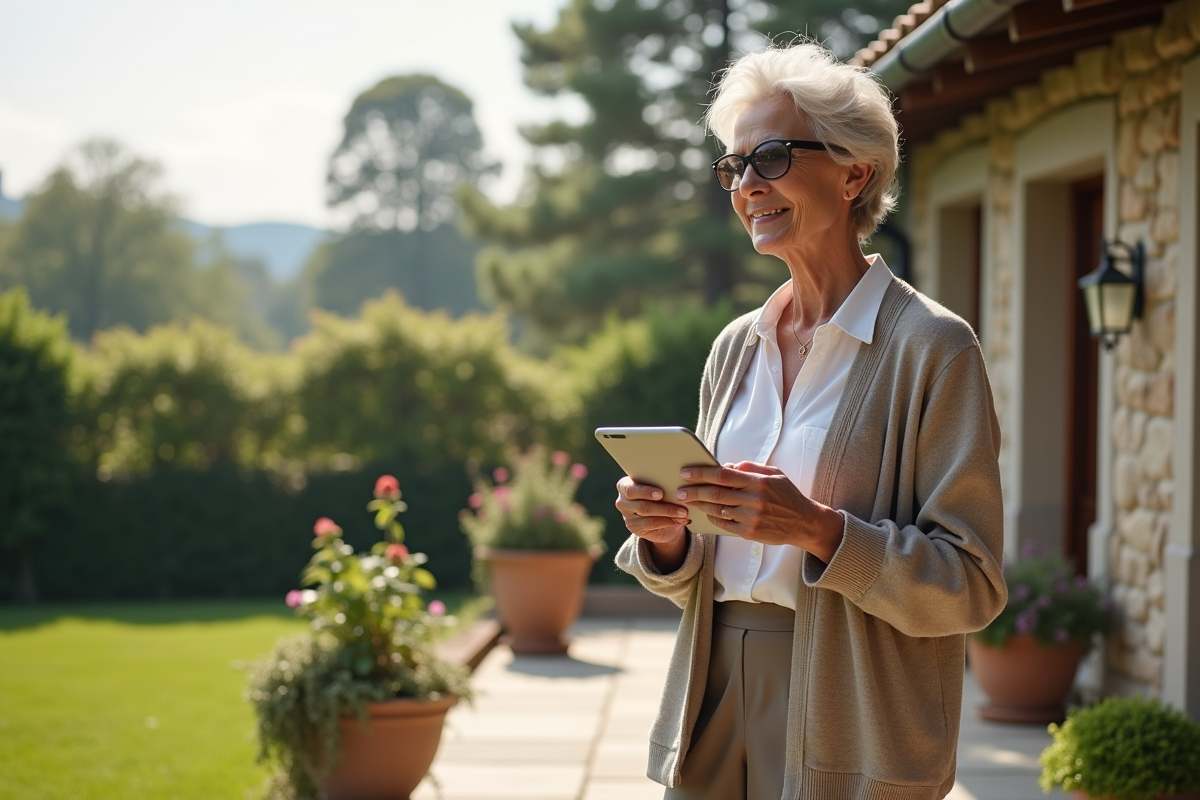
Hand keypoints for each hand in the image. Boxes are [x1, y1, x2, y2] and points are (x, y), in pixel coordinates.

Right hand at [615, 476, 688, 572]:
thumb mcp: (658, 486)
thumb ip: (661, 483)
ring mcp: (626, 515)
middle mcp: (622, 501)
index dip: (645, 492)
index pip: (631, 489)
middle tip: (679, 506)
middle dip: (662, 506)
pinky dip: (668, 522)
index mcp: (624, 485)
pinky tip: (680, 520)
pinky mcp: (633, 527)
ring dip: (668, 514)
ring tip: (684, 513)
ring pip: (648, 516)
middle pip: (640, 505)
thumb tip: (677, 484)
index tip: (661, 493)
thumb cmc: (658, 493)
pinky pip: (652, 524)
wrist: (656, 513)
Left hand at [675, 462, 843, 562]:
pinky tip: (705, 513)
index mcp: (758, 482)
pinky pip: (724, 525)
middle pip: (716, 494)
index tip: (686, 472)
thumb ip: (750, 467)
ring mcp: (751, 518)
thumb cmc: (787, 495)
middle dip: (694, 491)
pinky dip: (712, 518)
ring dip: (700, 505)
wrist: (804, 522)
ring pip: (717, 510)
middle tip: (679, 490)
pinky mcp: (750, 533)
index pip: (723, 475)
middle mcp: (754, 500)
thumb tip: (727, 466)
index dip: (702, 474)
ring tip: (687, 501)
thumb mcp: (774, 474)